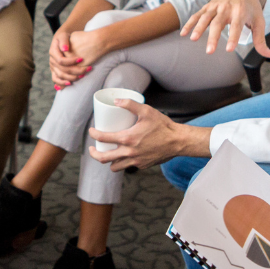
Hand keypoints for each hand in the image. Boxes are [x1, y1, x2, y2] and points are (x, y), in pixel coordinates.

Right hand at [48, 27, 89, 87]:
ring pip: (60, 76)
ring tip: (82, 76)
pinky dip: (62, 83)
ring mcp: (53, 67)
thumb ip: (64, 41)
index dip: (71, 61)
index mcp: (53, 52)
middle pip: (62, 70)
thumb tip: (65, 49)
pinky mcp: (55, 71)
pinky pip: (56, 80)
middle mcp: (52, 60)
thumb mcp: (64, 35)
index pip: (61, 60)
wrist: (62, 41)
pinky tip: (70, 83)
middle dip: (75, 70)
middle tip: (87, 69)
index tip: (82, 59)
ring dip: (71, 78)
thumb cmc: (65, 37)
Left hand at [88, 99, 209, 170]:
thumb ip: (130, 104)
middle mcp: (129, 152)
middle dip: (95, 154)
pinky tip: (124, 155)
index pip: (103, 138)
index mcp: (128, 138)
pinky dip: (123, 162)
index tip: (92, 131)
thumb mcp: (146, 111)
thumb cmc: (163, 125)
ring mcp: (136, 161)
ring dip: (109, 161)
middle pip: (104, 158)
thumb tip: (116, 101)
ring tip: (108, 154)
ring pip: (115, 166)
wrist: (178, 141)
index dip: (94, 134)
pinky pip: (128, 166)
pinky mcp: (142, 165)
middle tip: (92, 149)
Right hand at [181, 0, 269, 55]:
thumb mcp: (259, 21)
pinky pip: (197, 14)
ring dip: (198, 28)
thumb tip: (268, 55)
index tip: (229, 49)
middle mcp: (227, 8)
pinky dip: (190, 23)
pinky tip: (184, 33)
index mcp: (240, 12)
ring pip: (205, 17)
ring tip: (193, 39)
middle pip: (218, 23)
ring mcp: (216, 6)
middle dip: (213, 37)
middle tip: (209, 52)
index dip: (233, 37)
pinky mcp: (208, 6)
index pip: (236, 26)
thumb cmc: (251, 6)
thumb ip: (261, 40)